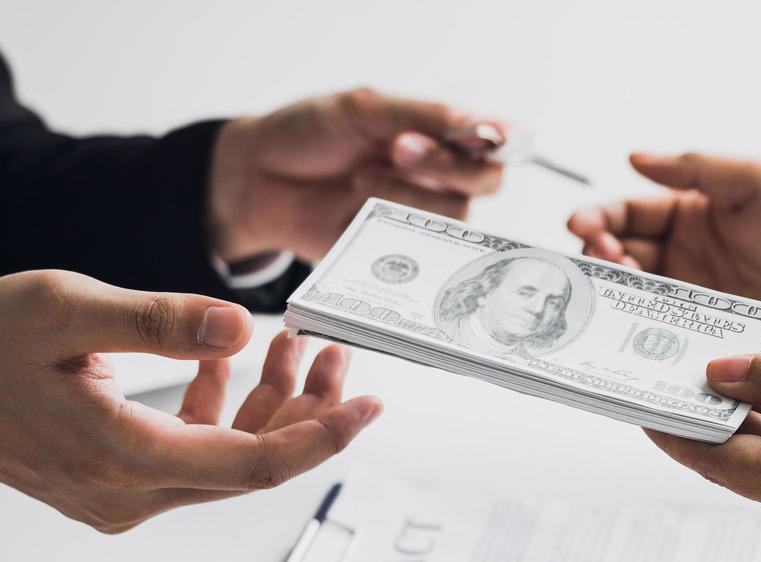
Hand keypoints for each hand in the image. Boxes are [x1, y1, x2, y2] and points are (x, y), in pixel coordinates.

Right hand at [0, 270, 378, 530]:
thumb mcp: (65, 309)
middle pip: (250, 466)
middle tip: (335, 349)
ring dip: (269, 407)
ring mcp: (125, 499)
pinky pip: (195, 457)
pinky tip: (232, 359)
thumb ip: (158, 321)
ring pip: (227, 462)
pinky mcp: (121, 488)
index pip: (251, 465)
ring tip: (296, 341)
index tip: (369, 405)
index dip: (319, 437)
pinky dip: (224, 412)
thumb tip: (239, 327)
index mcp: (120, 457)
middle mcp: (130, 495)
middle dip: (305, 410)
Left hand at [209, 88, 503, 263]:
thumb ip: (427, 116)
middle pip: (487, 181)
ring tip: (359, 179)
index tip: (484, 136)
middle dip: (448, 164)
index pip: (498, 139)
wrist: (257, 178)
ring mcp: (419, 216)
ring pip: (455, 215)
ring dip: (409, 194)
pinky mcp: (396, 253)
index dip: (503, 140)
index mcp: (440, 133)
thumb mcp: (366, 109)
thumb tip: (487, 125)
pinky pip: (422, 250)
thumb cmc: (310, 134)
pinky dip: (395, 228)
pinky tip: (361, 208)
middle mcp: (439, 176)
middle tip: (400, 148)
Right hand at [567, 152, 760, 345]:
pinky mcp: (700, 338)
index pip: (627, 213)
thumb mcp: (756, 180)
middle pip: (617, 256)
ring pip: (630, 297)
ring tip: (613, 288)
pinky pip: (657, 336)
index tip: (579, 225)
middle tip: (597, 259)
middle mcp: (681, 257)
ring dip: (611, 292)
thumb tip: (634, 157)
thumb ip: (695, 169)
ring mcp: (688, 300)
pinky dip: (635, 332)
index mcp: (688, 213)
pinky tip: (627, 329)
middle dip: (596, 256)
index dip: (598, 218)